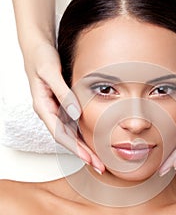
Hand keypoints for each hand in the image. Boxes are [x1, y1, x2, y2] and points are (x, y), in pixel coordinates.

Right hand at [23, 41, 104, 173]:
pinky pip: (73, 124)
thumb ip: (62, 93)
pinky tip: (94, 141)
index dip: (75, 149)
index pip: (60, 135)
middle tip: (101, 167)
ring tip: (100, 159)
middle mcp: (49, 112)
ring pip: (71, 134)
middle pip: (67, 139)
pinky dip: (83, 134)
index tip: (90, 159)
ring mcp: (55, 110)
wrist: (36, 47)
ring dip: (85, 148)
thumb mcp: (51, 72)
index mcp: (43, 108)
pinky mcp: (61, 105)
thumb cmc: (41, 57)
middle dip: (83, 154)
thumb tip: (75, 114)